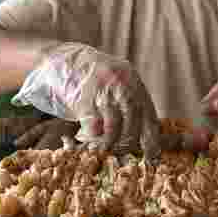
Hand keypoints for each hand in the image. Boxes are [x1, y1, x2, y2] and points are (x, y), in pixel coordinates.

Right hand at [13, 43, 160, 156]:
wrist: (66, 60)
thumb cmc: (96, 77)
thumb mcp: (120, 81)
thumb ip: (132, 103)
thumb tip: (144, 138)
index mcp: (135, 82)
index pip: (149, 117)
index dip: (151, 140)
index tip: (151, 156)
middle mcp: (123, 86)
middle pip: (132, 126)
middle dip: (126, 144)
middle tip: (119, 150)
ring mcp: (104, 93)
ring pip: (112, 131)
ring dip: (106, 144)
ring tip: (100, 146)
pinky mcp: (85, 100)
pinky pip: (93, 129)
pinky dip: (90, 137)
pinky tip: (83, 136)